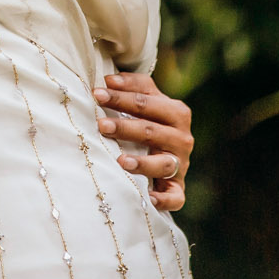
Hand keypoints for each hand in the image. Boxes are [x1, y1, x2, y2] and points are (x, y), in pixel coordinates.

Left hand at [93, 72, 192, 211]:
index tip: (96, 93)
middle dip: (125, 127)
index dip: (121, 97)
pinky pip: (176, 197)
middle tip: (101, 124)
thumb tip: (109, 79)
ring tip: (121, 161)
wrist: (172, 151)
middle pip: (151, 131)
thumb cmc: (152, 120)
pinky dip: (164, 199)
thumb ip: (133, 86)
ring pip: (163, 164)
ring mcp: (181, 164)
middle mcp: (182, 138)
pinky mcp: (178, 188)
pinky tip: (148, 198)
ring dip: (143, 163)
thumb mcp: (148, 100)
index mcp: (177, 112)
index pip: (146, 102)